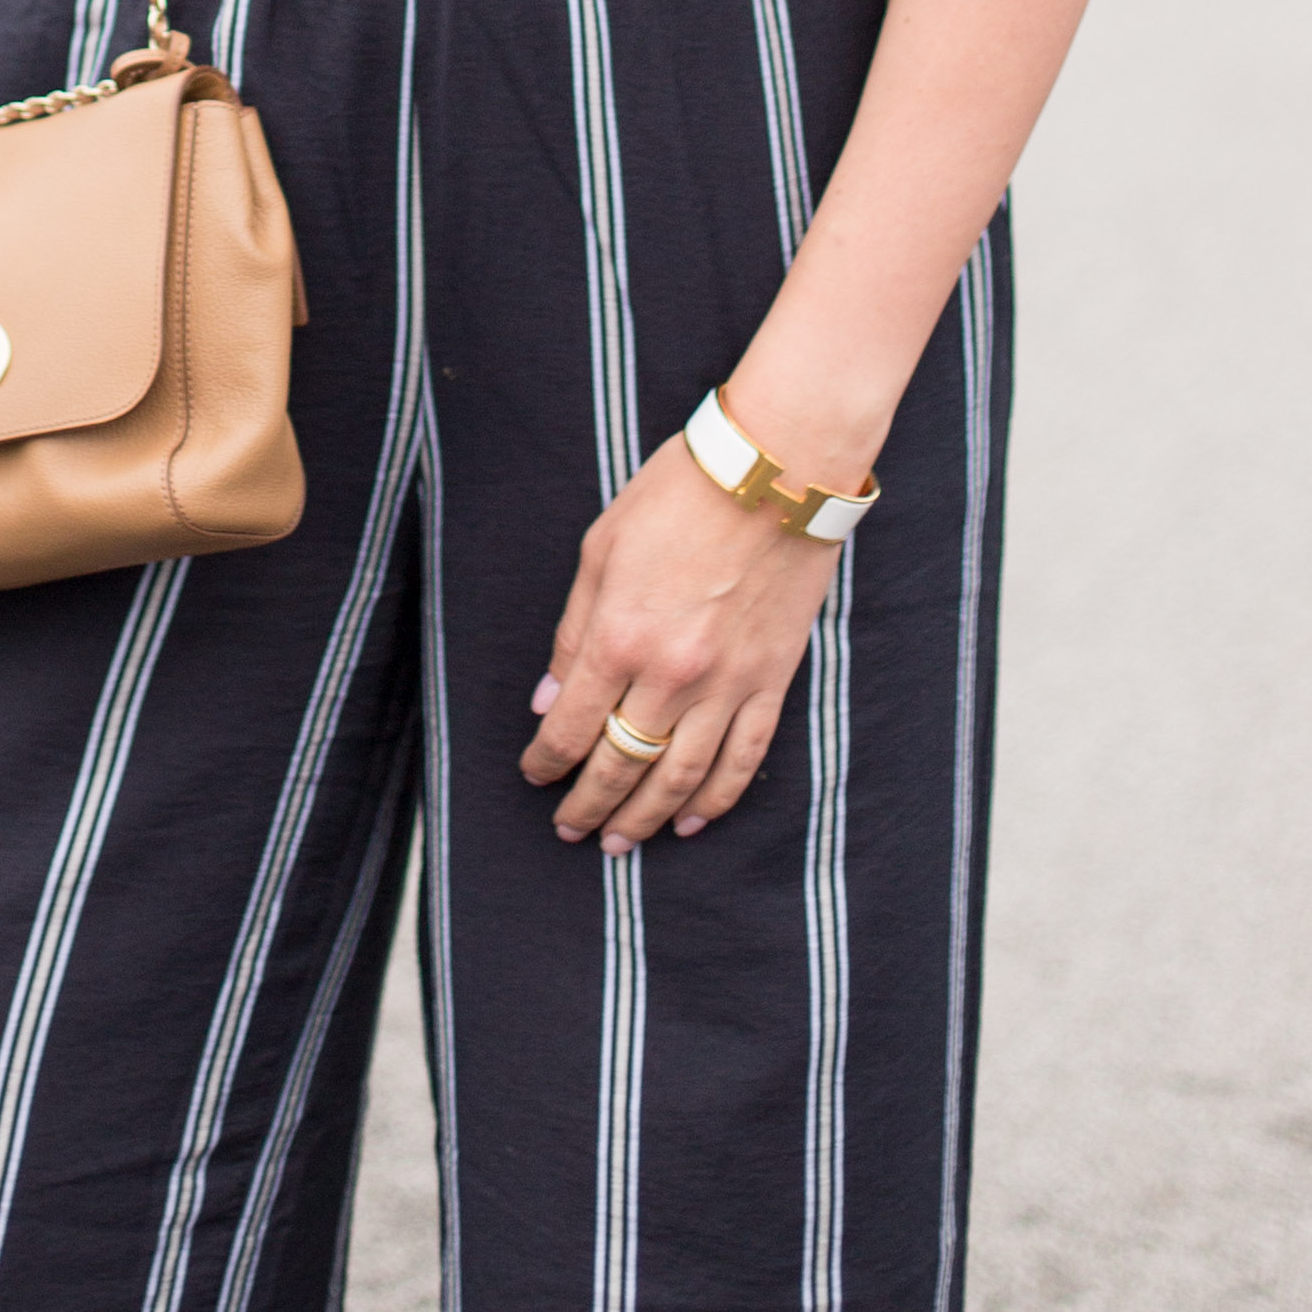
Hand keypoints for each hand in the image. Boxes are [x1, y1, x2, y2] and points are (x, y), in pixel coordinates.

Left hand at [519, 438, 840, 852]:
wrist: (777, 468)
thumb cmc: (679, 494)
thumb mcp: (602, 548)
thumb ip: (574, 631)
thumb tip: (549, 701)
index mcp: (619, 635)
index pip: (570, 727)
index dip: (546, 762)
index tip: (534, 776)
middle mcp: (671, 673)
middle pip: (620, 764)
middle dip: (588, 805)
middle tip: (570, 831)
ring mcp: (727, 684)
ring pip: (680, 778)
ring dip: (644, 818)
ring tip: (620, 843)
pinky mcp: (772, 681)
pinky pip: (743, 759)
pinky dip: (717, 799)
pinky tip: (692, 821)